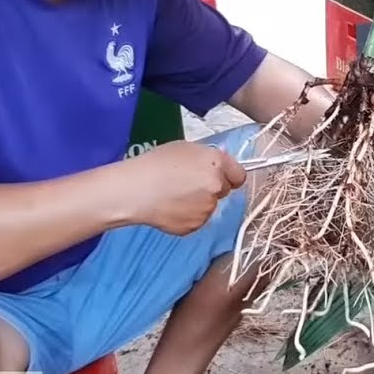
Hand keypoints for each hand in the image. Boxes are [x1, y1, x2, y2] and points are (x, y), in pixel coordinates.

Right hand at [117, 140, 246, 234]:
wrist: (134, 190)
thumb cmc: (154, 164)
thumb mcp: (184, 148)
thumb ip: (207, 157)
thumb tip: (218, 165)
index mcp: (216, 164)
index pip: (239, 175)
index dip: (229, 176)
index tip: (220, 177)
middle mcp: (216, 186)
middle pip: (223, 190)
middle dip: (211, 188)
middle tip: (187, 184)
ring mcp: (207, 208)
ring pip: (208, 206)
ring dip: (197, 202)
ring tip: (173, 195)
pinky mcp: (195, 225)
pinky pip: (196, 219)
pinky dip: (186, 215)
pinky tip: (170, 206)